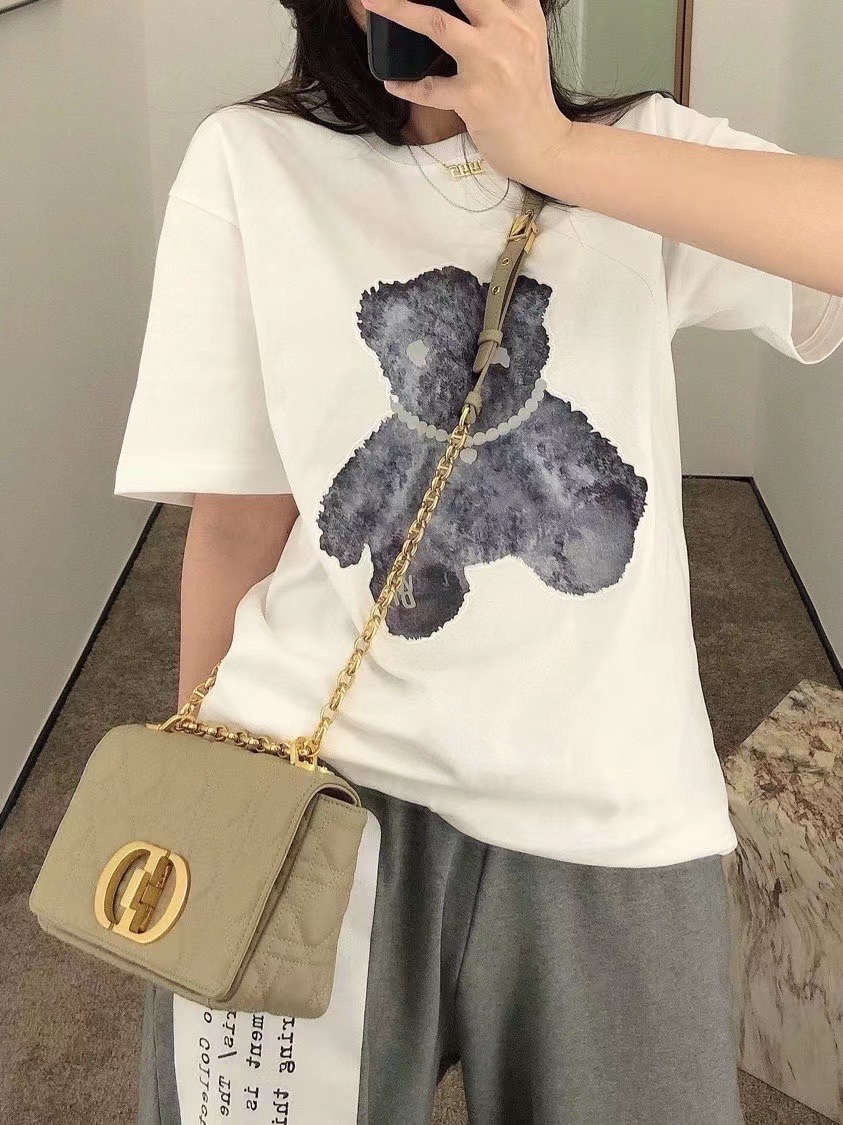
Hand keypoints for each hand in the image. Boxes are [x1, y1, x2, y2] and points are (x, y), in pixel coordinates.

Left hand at [360, 0, 574, 188]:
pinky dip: (406, 86)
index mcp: (522, 13)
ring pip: (436, 23)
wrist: (543, 145)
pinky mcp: (473, 98)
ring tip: (372, 2)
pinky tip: (393, 84)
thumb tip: (465, 6)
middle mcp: (508, 30)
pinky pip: (428, 87)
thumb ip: (503, 15)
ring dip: (398, 9)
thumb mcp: (527, 42)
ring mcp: (490, 64)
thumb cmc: (529, 95)